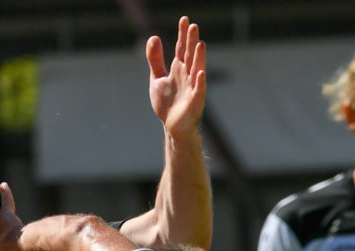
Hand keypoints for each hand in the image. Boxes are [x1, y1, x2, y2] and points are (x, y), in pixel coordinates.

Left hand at [146, 17, 206, 139]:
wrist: (172, 126)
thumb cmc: (167, 103)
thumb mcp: (157, 78)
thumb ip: (155, 59)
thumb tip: (153, 36)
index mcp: (179, 69)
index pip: (181, 48)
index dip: (182, 34)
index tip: (184, 19)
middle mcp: (188, 75)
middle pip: (190, 55)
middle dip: (191, 41)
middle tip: (193, 26)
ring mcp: (192, 88)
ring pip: (196, 70)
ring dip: (199, 58)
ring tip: (200, 44)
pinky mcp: (195, 103)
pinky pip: (198, 92)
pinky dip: (200, 83)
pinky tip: (200, 73)